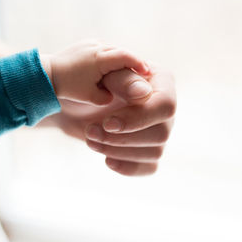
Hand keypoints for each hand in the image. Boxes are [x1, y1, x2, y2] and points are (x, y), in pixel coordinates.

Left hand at [39, 63, 175, 175]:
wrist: (76, 101)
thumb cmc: (91, 80)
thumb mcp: (103, 74)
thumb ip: (124, 80)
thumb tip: (143, 93)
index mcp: (161, 82)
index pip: (165, 106)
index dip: (139, 119)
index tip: (108, 124)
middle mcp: (164, 108)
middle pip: (161, 134)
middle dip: (122, 138)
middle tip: (91, 131)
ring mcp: (159, 130)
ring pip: (154, 152)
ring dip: (119, 151)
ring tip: (91, 140)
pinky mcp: (148, 150)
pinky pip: (149, 167)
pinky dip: (128, 167)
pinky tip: (107, 160)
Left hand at [40, 40, 150, 105]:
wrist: (45, 74)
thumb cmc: (68, 87)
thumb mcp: (91, 97)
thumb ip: (110, 95)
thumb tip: (127, 94)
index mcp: (98, 59)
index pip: (125, 57)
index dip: (138, 63)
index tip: (148, 72)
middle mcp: (96, 47)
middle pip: (122, 52)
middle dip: (134, 62)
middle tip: (146, 72)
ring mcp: (91, 44)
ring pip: (114, 50)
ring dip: (124, 60)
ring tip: (133, 71)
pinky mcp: (87, 44)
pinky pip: (106, 50)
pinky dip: (114, 59)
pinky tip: (116, 69)